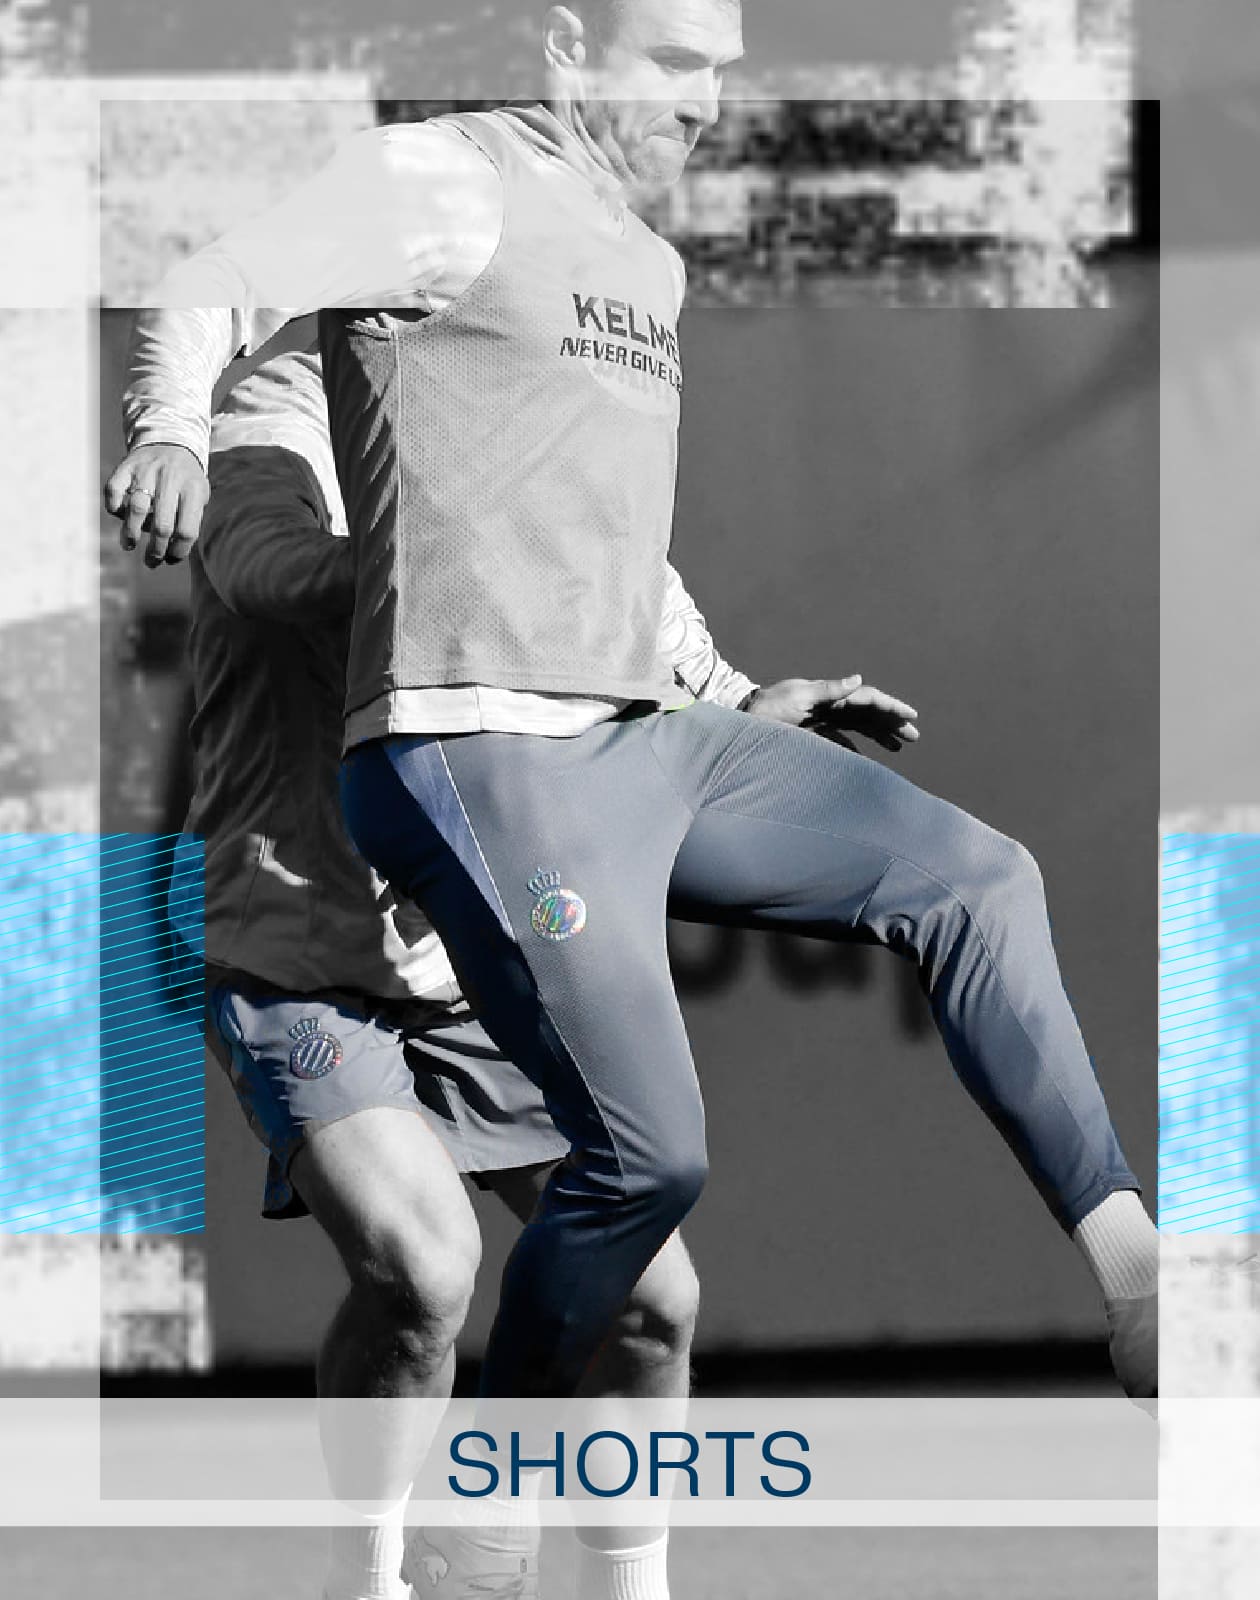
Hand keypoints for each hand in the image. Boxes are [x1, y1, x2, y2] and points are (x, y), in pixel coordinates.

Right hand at [103, 443, 209, 566]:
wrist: (172, 441)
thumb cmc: (186, 481)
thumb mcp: (199, 497)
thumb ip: (189, 522)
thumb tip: (171, 555)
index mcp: (194, 490)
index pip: (187, 531)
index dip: (178, 552)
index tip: (171, 560)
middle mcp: (171, 479)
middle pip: (163, 525)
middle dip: (155, 550)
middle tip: (151, 562)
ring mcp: (147, 470)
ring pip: (136, 509)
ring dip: (131, 533)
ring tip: (130, 545)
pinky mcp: (126, 465)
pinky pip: (114, 490)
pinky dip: (114, 507)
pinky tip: (120, 515)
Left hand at [746, 676, 918, 752]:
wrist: (742, 721)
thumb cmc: (768, 708)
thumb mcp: (797, 696)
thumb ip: (828, 690)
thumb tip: (858, 679)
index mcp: (829, 695)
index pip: (867, 698)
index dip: (890, 707)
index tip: (910, 716)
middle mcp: (829, 706)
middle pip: (868, 713)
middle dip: (892, 723)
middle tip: (915, 736)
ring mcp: (822, 721)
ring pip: (859, 727)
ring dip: (880, 735)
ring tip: (900, 746)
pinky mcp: (814, 737)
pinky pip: (842, 742)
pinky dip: (856, 751)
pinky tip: (868, 762)